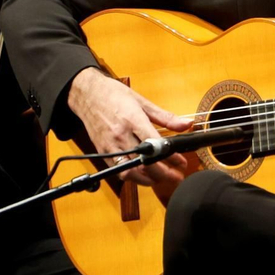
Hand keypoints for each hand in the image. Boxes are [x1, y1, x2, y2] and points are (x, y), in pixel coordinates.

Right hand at [67, 67, 191, 185]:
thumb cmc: (114, 95)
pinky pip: (119, 171)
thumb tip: (187, 124)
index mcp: (132, 120)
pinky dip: (133, 177)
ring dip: (148, 179)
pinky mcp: (102, 152)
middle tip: (176, 176)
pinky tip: (144, 176)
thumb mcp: (142, 102)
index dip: (170, 156)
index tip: (181, 162)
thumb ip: (165, 117)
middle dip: (163, 173)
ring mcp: (110, 146)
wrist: (87, 95)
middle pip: (144, 162)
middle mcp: (120, 135)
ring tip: (162, 179)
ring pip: (131, 172)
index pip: (154, 144)